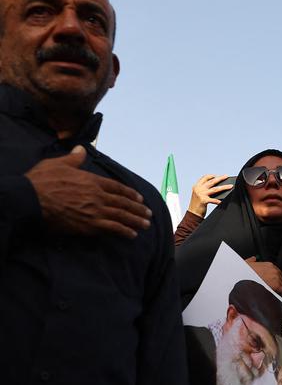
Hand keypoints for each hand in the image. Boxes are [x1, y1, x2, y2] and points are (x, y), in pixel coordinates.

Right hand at [25, 145, 150, 238]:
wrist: (30, 199)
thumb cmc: (42, 181)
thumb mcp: (59, 163)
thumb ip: (74, 158)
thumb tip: (80, 149)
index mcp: (92, 181)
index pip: (117, 187)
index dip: (130, 193)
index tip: (139, 198)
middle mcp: (97, 195)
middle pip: (123, 202)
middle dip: (138, 209)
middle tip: (149, 214)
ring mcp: (95, 211)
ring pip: (121, 216)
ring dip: (135, 221)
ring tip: (146, 225)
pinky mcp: (89, 224)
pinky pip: (112, 228)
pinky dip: (123, 231)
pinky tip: (132, 235)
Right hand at [188, 173, 232, 216]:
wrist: (192, 213)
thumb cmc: (198, 204)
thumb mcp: (199, 194)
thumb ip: (205, 189)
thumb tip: (218, 186)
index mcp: (197, 186)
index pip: (204, 178)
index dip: (212, 176)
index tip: (218, 176)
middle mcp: (198, 189)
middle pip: (212, 182)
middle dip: (220, 178)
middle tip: (226, 176)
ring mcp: (201, 194)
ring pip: (215, 189)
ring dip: (224, 187)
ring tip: (230, 186)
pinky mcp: (203, 201)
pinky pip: (214, 200)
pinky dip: (219, 200)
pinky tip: (223, 201)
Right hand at [245, 257, 281, 295]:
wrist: (240, 277)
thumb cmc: (242, 273)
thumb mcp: (247, 264)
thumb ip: (251, 261)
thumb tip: (253, 259)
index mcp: (269, 265)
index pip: (279, 274)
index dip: (277, 280)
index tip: (275, 284)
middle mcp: (275, 270)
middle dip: (280, 286)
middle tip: (276, 292)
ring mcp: (276, 277)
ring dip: (281, 291)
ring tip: (276, 296)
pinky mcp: (276, 285)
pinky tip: (279, 297)